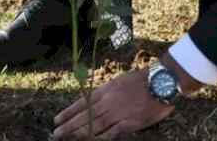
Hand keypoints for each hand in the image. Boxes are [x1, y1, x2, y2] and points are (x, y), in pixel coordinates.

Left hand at [52, 69, 174, 138]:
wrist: (160, 82)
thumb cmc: (140, 80)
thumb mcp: (118, 81)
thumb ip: (105, 92)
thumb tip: (92, 100)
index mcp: (105, 90)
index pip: (82, 103)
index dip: (68, 112)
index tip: (57, 120)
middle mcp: (108, 102)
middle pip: (85, 116)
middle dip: (69, 125)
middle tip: (56, 133)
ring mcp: (118, 113)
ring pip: (94, 125)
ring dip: (79, 133)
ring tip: (66, 137)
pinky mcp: (129, 123)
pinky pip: (111, 133)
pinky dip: (100, 137)